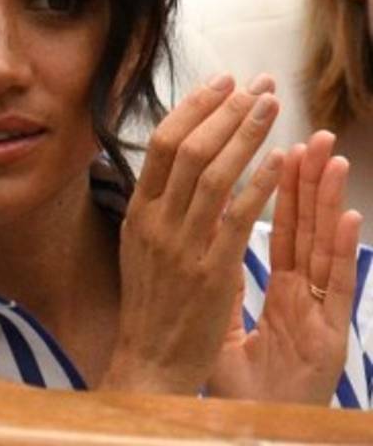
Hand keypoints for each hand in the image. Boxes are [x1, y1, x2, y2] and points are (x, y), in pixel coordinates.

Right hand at [101, 74, 282, 394]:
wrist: (150, 357)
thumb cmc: (150, 300)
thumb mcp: (139, 244)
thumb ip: (157, 204)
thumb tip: (176, 160)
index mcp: (138, 211)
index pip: (163, 144)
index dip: (194, 108)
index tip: (222, 83)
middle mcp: (156, 221)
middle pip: (189, 150)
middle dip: (226, 111)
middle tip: (256, 85)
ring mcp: (181, 245)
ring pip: (214, 174)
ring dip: (246, 134)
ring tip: (272, 106)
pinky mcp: (210, 271)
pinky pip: (236, 217)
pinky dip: (259, 184)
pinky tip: (280, 161)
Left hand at [208, 131, 362, 403]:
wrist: (248, 422)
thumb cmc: (237, 378)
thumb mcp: (223, 319)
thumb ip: (222, 279)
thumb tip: (202, 237)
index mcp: (275, 286)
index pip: (273, 224)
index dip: (276, 185)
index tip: (274, 144)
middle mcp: (298, 292)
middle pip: (304, 225)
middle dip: (308, 179)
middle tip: (314, 135)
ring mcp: (315, 310)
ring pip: (325, 244)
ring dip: (329, 199)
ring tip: (334, 159)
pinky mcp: (328, 334)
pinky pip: (336, 285)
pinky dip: (342, 248)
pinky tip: (349, 218)